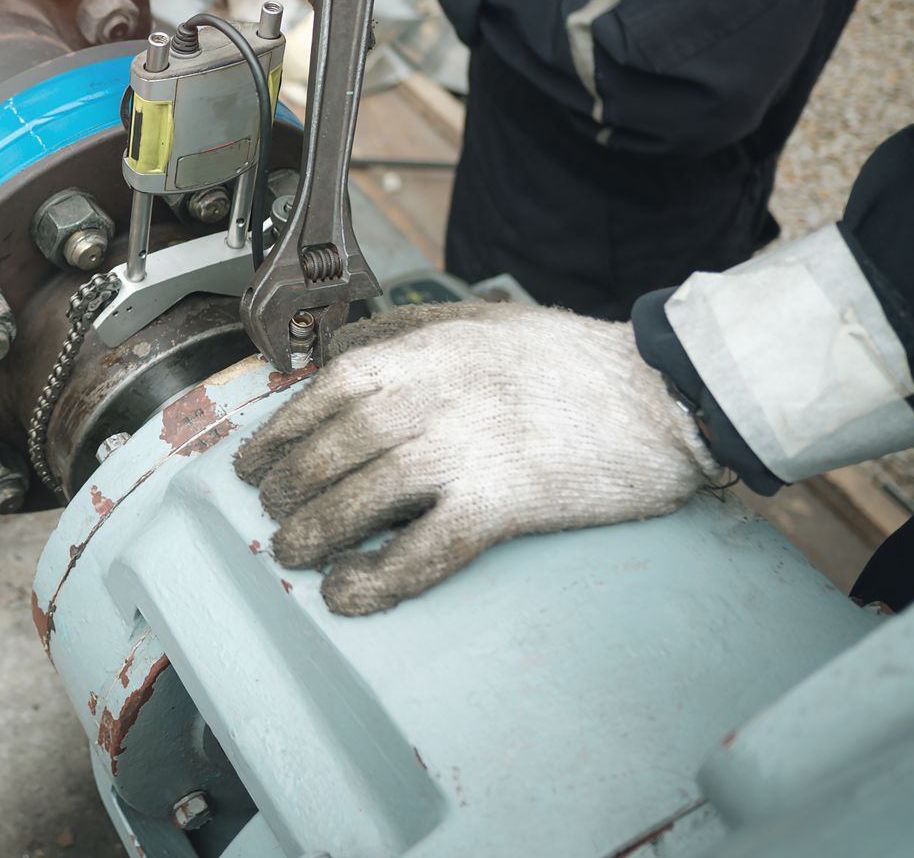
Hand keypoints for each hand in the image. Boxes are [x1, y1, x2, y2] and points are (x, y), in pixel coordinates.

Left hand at [232, 302, 724, 614]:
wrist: (662, 391)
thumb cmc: (567, 357)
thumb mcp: (474, 319)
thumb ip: (402, 330)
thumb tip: (339, 351)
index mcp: (416, 352)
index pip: (318, 394)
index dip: (276, 435)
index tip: (252, 463)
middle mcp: (426, 397)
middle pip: (328, 449)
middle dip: (287, 487)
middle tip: (271, 514)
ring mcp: (461, 450)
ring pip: (359, 497)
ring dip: (314, 532)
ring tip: (292, 553)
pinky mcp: (500, 503)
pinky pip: (422, 550)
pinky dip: (377, 578)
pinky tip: (348, 594)